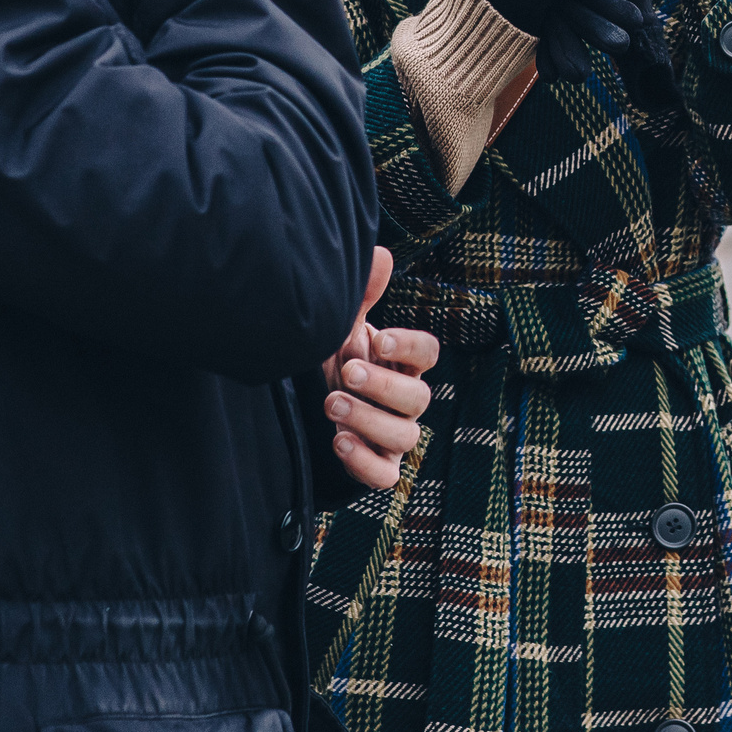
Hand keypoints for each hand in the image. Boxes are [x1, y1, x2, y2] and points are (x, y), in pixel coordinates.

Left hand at [321, 248, 440, 490]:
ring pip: (406, 438)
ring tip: (332, 405)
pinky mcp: (376, 467)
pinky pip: (387, 477)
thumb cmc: (332, 362)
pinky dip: (366, 462)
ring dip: (369, 421)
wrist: (304, 408)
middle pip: (419, 398)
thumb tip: (381, 255)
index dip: (409, 347)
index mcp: (401, 365)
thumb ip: (362, 297)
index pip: (427, 354)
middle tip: (347, 371)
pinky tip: (339, 442)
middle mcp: (405, 402)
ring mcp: (394, 436)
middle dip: (383, 386)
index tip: (379, 339)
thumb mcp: (342, 328)